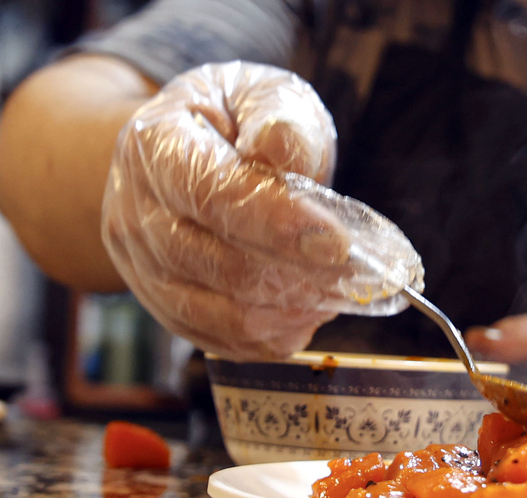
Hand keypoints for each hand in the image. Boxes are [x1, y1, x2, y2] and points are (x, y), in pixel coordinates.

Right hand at [102, 61, 420, 360]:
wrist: (179, 155)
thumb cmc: (232, 123)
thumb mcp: (261, 94)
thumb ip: (278, 117)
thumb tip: (281, 148)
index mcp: (156, 148)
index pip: (213, 195)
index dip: (279, 225)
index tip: (339, 244)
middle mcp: (136, 214)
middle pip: (220, 265)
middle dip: (300, 276)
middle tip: (359, 275)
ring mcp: (144, 269)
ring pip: (222, 314)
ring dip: (292, 312)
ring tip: (339, 293)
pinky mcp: (166, 308)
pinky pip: (224, 342)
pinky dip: (274, 337)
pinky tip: (309, 313)